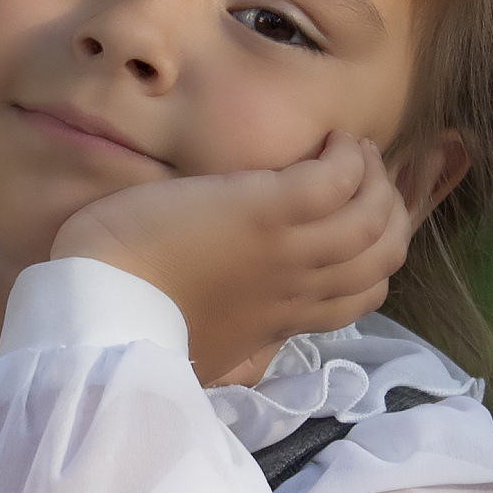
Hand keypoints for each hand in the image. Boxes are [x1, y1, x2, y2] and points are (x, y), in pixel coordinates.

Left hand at [51, 131, 413, 384]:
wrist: (104, 307)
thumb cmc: (137, 323)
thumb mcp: (206, 353)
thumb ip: (240, 346)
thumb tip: (254, 346)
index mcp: (282, 321)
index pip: (365, 296)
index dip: (375, 254)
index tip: (355, 220)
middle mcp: (297, 288)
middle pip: (384, 254)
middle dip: (387, 210)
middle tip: (362, 176)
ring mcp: (287, 250)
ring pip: (374, 217)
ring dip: (374, 176)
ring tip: (351, 150)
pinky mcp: (265, 212)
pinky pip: (338, 180)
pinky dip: (348, 156)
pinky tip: (333, 139)